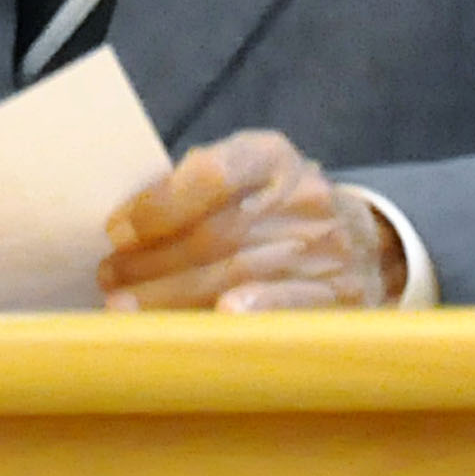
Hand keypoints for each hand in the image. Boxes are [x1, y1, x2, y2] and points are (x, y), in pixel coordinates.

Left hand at [99, 131, 410, 310]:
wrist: (365, 242)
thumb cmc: (272, 210)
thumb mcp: (241, 177)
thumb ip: (190, 189)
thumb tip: (125, 225)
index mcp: (272, 157)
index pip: (214, 173)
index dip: (161, 205)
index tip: (118, 231)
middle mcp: (304, 196)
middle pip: (218, 232)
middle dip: (154, 260)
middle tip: (109, 279)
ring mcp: (327, 246)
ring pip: (240, 272)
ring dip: (175, 295)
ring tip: (128, 307)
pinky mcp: (340, 293)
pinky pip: (293, 303)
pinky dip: (257, 309)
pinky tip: (221, 317)